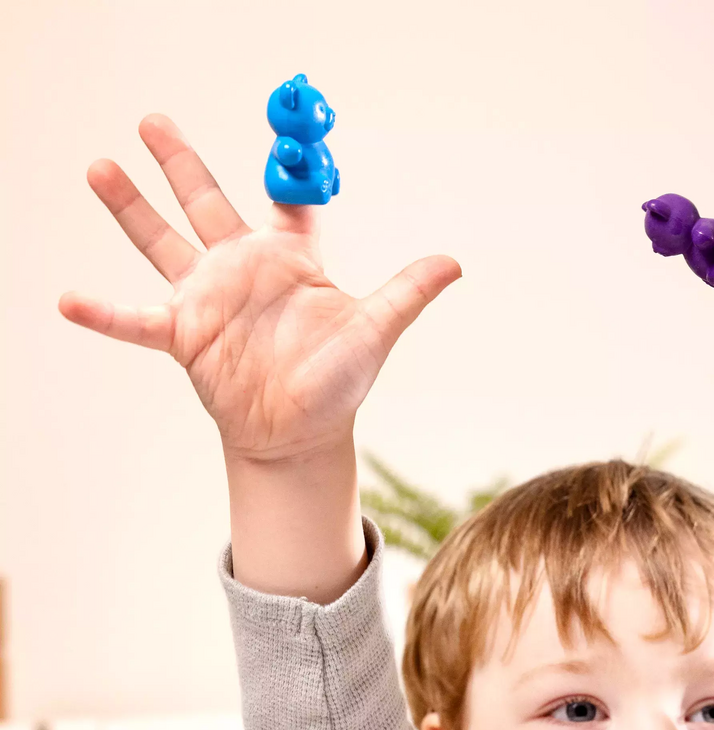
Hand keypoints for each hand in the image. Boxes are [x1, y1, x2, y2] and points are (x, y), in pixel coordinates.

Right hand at [59, 114, 460, 463]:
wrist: (300, 434)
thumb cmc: (338, 381)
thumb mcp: (375, 332)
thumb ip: (406, 292)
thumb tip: (454, 262)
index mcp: (291, 260)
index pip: (288, 202)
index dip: (290, 170)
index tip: (291, 131)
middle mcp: (243, 270)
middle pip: (206, 203)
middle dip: (181, 162)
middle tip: (153, 119)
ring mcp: (208, 300)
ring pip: (163, 243)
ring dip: (132, 209)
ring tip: (101, 166)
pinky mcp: (184, 337)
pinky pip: (136, 322)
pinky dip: (104, 314)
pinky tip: (67, 299)